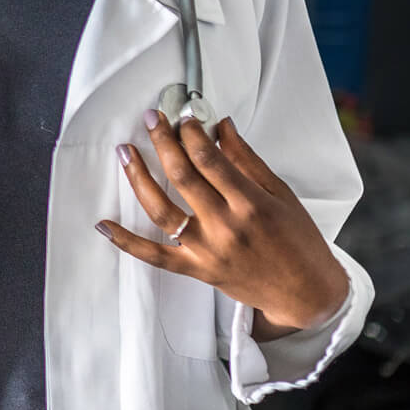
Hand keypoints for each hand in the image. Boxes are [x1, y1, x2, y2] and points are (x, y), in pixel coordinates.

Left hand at [100, 112, 349, 337]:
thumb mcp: (280, 194)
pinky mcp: (196, 270)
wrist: (305, 292)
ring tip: (126, 151)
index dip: (190, 132)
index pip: (210, 159)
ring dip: (139, 178)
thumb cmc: (298, 241)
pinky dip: (127, 242)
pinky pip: (154, 256)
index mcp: (251, 203)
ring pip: (161, 210)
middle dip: (163, 142)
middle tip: (152, 118)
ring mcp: (207, 251)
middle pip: (182, 177)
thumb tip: (221, 127)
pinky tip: (104, 225)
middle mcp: (226, 226)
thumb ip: (247, 160)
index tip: (182, 116)